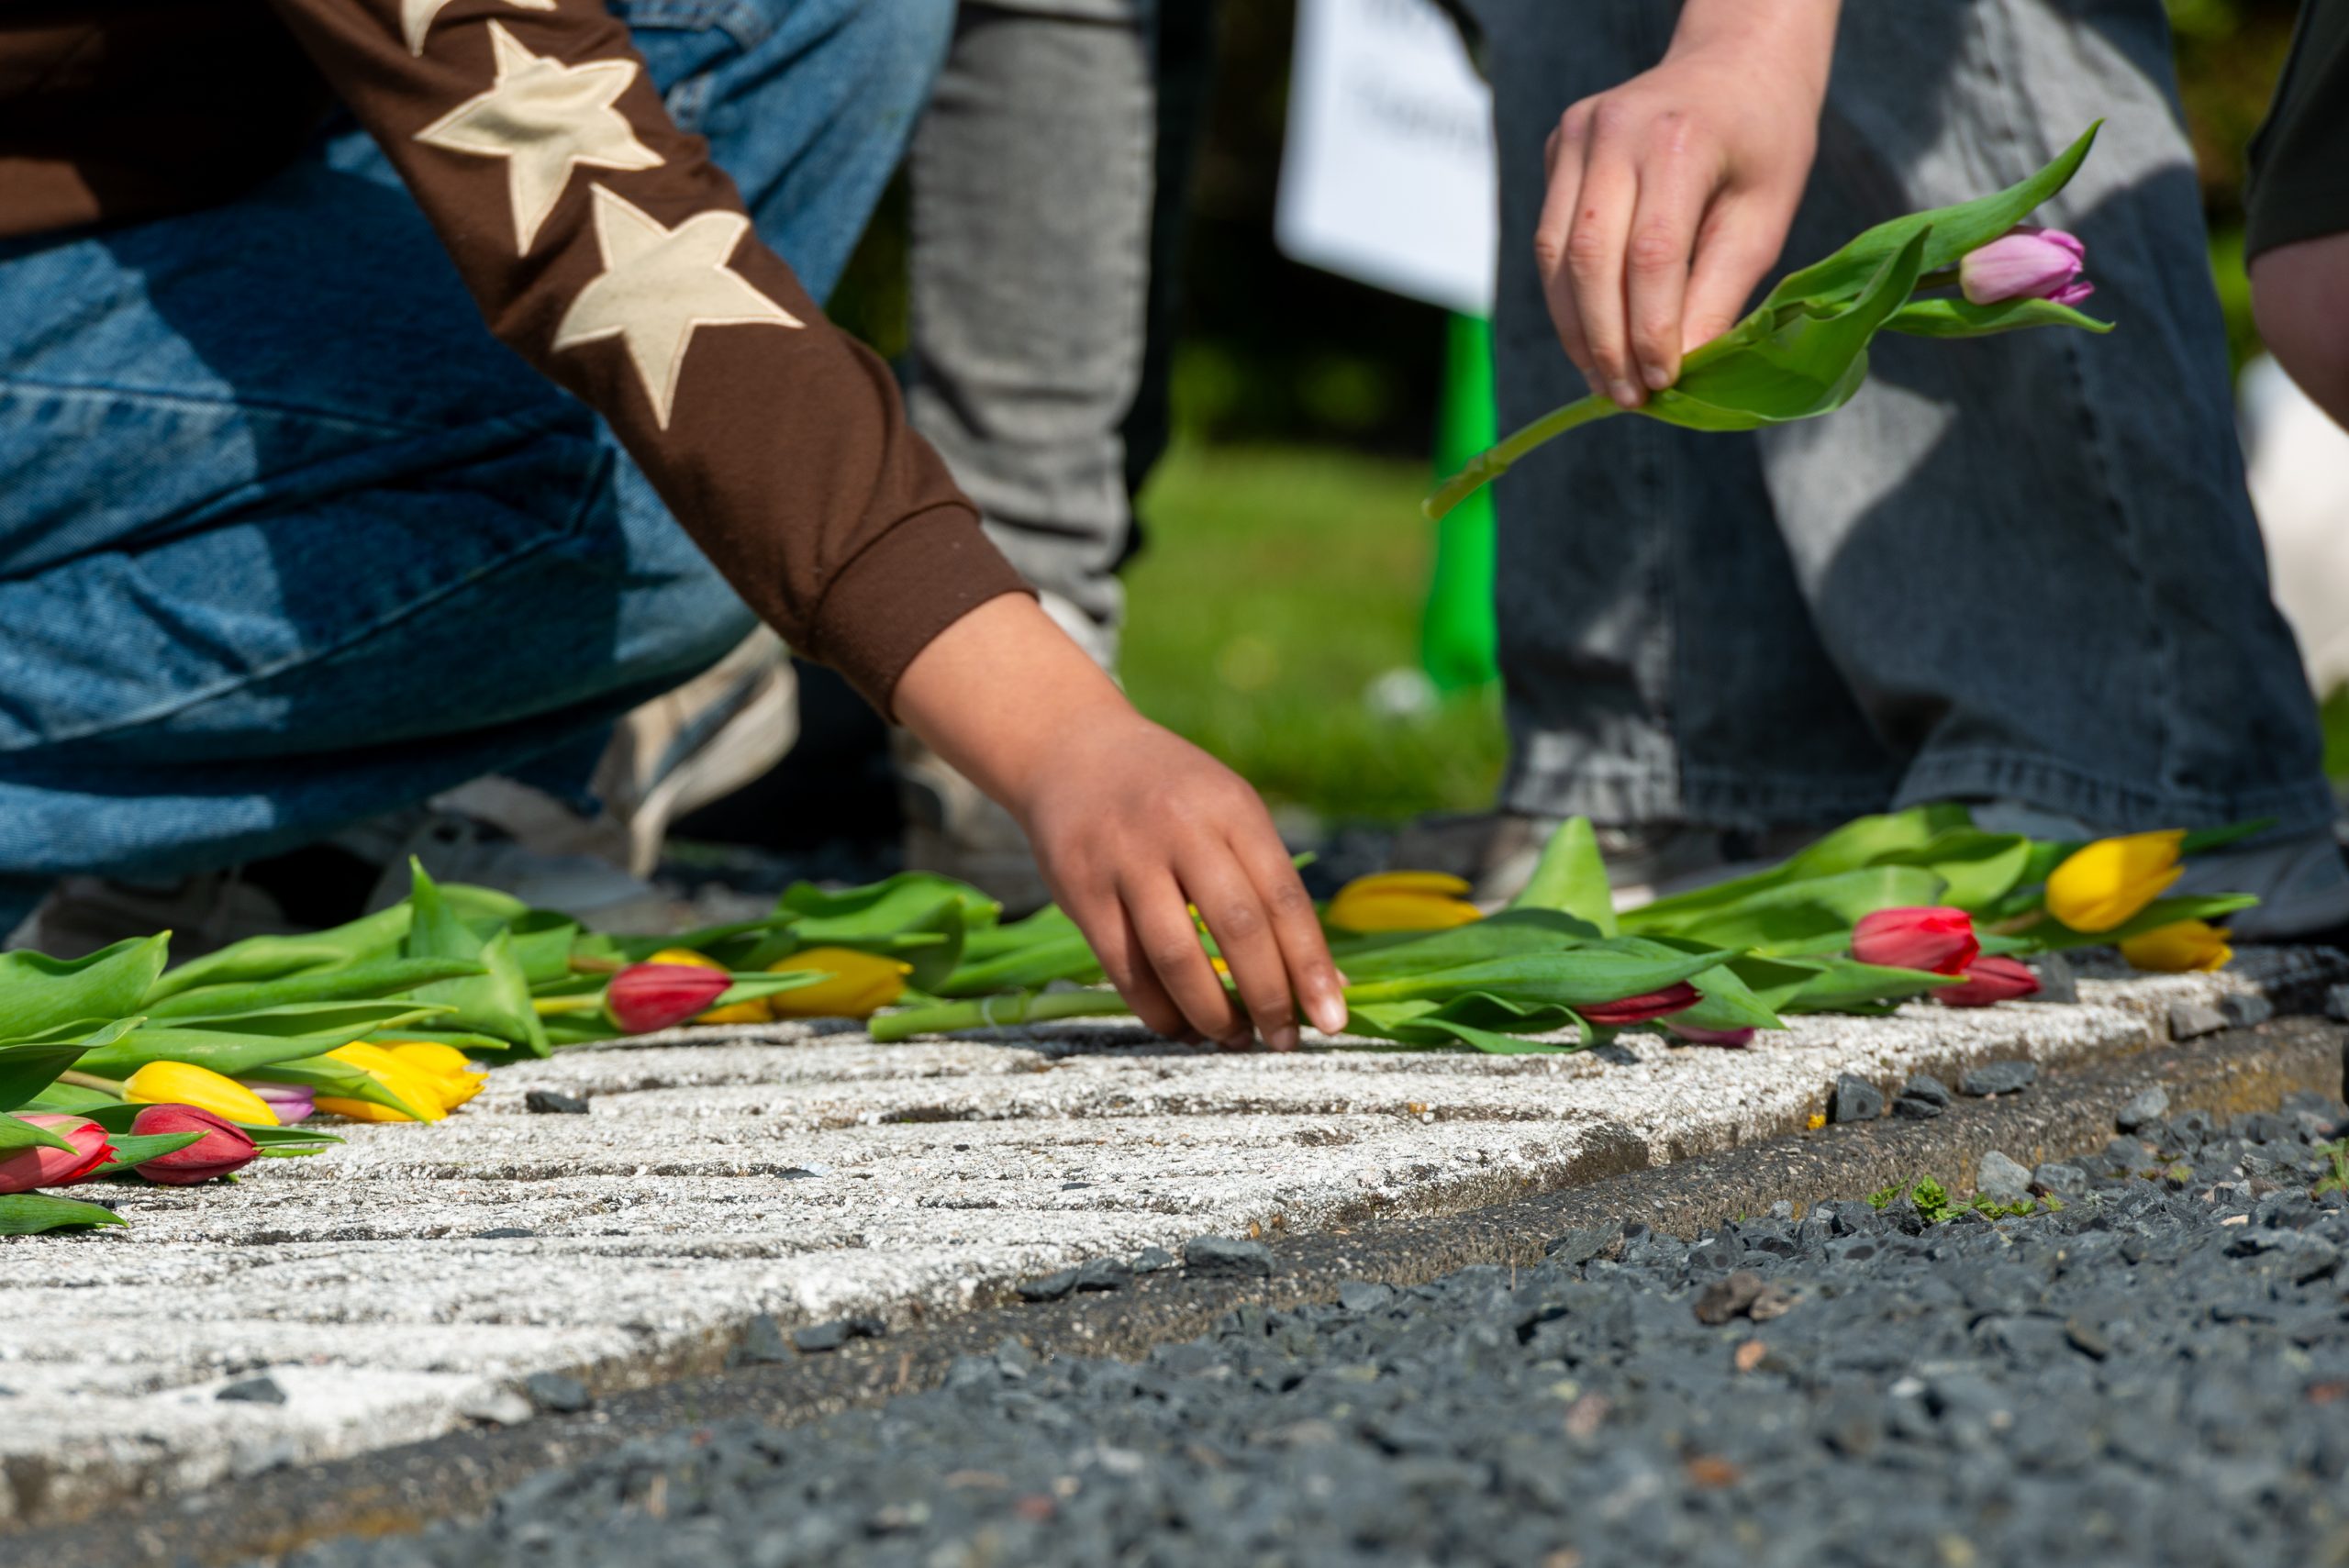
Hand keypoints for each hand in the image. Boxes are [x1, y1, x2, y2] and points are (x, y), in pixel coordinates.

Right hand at [892, 595, 1347, 1048]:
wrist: (1071, 749)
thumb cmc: (1170, 794)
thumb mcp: (1226, 810)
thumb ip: (1269, 885)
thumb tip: (1327, 982)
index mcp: (1231, 808)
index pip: (1283, 897)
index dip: (1311, 966)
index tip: (1332, 1021)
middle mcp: (1180, 829)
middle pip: (1237, 928)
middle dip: (1268, 998)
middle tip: (1284, 1041)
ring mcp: (1125, 858)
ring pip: (1176, 957)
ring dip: (1212, 1014)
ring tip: (1234, 1038)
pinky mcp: (1080, 890)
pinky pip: (1126, 968)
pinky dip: (1159, 1010)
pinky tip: (1182, 1026)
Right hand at [1535, 0, 1838, 405]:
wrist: (1735, 60)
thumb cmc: (1764, 140)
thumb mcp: (1766, 214)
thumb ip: (1720, 290)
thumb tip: (1679, 370)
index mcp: (1678, 140)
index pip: (1651, 255)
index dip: (1650, 330)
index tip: (1663, 383)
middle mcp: (1613, 131)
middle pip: (1589, 260)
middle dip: (1604, 342)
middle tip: (1625, 398)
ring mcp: (1576, 135)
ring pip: (1553, 255)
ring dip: (1575, 329)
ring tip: (1602, 380)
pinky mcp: (1557, 147)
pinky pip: (1548, 237)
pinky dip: (1566, 296)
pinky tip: (1590, 336)